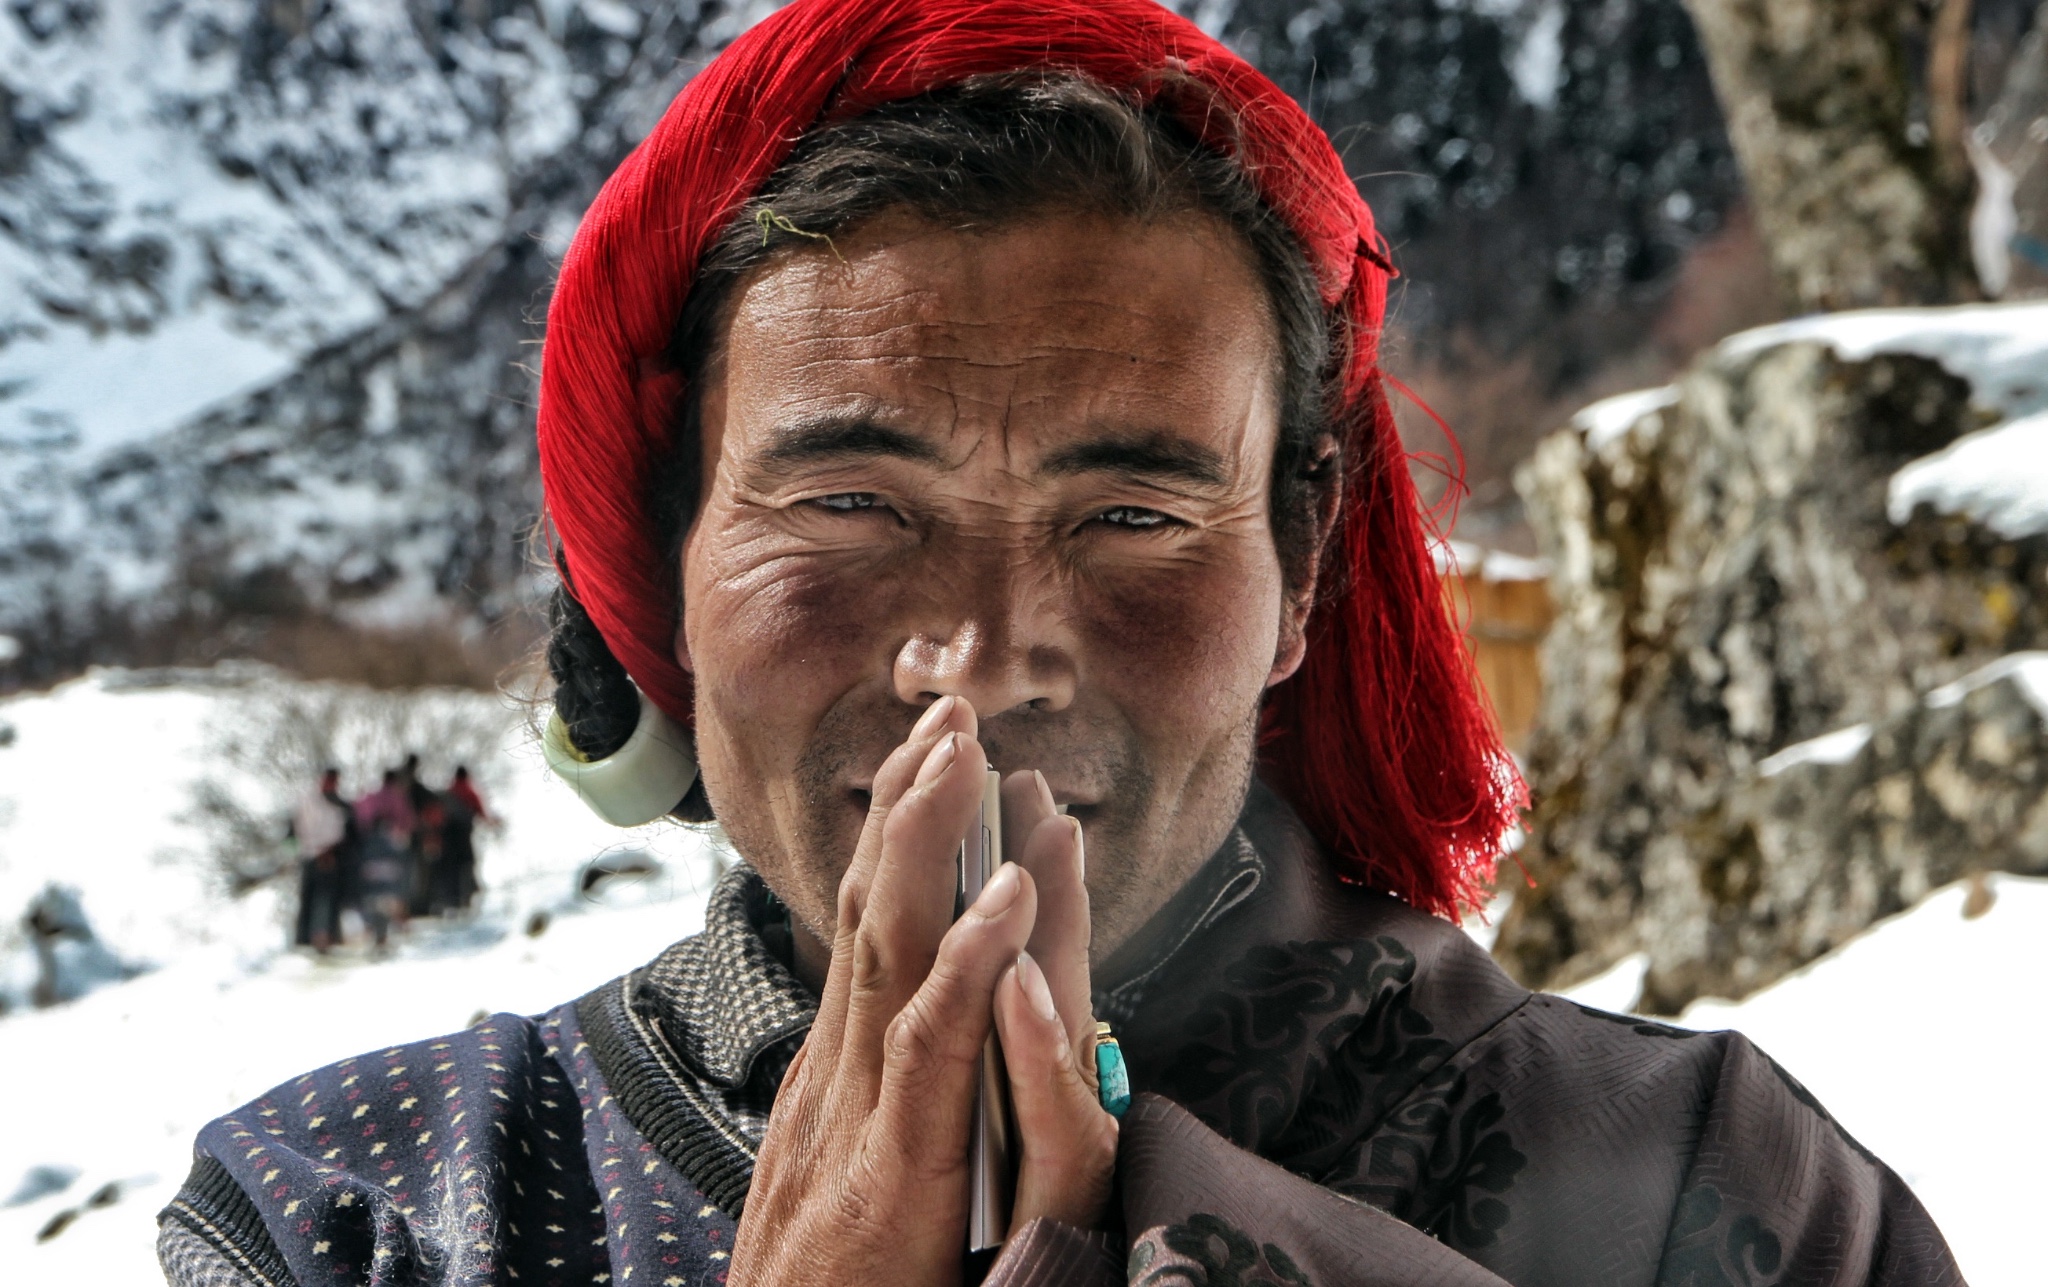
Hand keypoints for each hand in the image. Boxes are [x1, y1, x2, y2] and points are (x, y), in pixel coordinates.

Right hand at [730, 697, 1116, 1285]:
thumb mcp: (847, 1177)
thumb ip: (879, 1102)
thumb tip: (904, 1036)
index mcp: (838, 1071)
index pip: (867, 926)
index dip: (899, 837)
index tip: (931, 754)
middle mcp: (838, 1073)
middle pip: (874, 911)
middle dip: (913, 804)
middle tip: (951, 711)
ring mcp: (856, 1116)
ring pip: (893, 949)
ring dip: (935, 843)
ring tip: (970, 755)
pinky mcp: (892, 1173)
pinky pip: (933, 1045)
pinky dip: (973, 960)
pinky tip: (1009, 892)